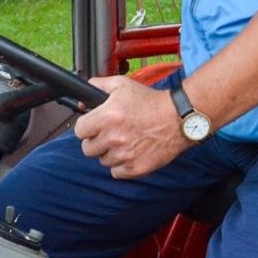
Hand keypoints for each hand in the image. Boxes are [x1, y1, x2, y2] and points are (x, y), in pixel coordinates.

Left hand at [73, 75, 188, 178]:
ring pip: (103, 160)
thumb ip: (98, 86)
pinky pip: (116, 172)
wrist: (177, 117)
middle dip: (96, 141)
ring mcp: (124, 155)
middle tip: (109, 133)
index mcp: (107, 116)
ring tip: (125, 140)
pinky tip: (131, 151)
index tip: (94, 125)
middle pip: (88, 149)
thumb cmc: (150, 101)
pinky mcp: (135, 168)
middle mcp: (114, 137)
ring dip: (110, 152)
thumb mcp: (122, 85)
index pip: (79, 131)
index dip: (86, 127)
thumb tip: (83, 100)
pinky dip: (122, 164)